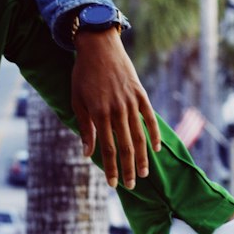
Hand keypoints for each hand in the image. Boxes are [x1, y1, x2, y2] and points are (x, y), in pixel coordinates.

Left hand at [71, 29, 161, 190]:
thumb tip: (87, 153)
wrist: (99, 46)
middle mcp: (117, 110)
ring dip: (142, 157)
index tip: (112, 184)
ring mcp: (131, 102)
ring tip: (143, 173)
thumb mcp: (77, 101)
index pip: (108, 149)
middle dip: (128, 169)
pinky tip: (156, 149)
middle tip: (131, 186)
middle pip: (125, 147)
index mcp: (99, 114)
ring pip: (139, 136)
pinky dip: (154, 134)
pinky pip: (149, 118)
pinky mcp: (140, 94)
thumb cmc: (83, 75)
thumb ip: (85, 128)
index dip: (111, 168)